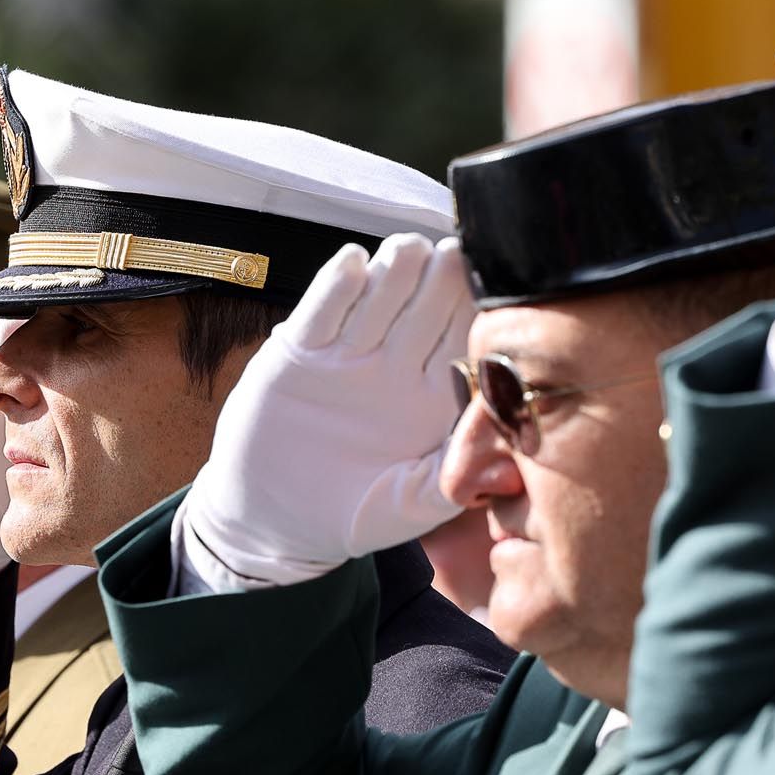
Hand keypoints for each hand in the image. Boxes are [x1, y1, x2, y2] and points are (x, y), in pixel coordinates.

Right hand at [181, 234, 472, 587]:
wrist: (275, 521)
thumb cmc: (351, 516)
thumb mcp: (407, 508)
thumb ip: (447, 482)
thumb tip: (498, 459)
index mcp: (433, 394)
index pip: (462, 338)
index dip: (477, 309)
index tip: (494, 289)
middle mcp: (395, 364)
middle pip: (426, 303)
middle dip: (441, 276)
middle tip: (451, 255)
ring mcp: (347, 353)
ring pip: (379, 293)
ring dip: (396, 267)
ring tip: (407, 253)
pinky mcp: (299, 351)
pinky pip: (322, 308)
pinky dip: (336, 283)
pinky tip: (355, 264)